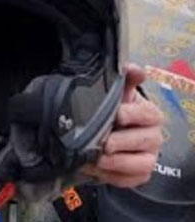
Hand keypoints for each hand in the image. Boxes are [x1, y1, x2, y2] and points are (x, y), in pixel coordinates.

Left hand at [82, 64, 163, 187]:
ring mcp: (148, 157)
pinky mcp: (139, 175)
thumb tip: (132, 68)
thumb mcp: (113, 95)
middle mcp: (153, 136)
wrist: (96, 136)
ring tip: (98, 158)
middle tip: (104, 141)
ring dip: (118, 161)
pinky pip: (130, 179)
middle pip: (146, 140)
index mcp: (148, 114)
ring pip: (141, 163)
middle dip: (122, 141)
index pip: (150, 113)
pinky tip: (97, 169)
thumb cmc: (108, 113)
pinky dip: (112, 175)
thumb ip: (123, 80)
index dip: (134, 114)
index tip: (118, 114)